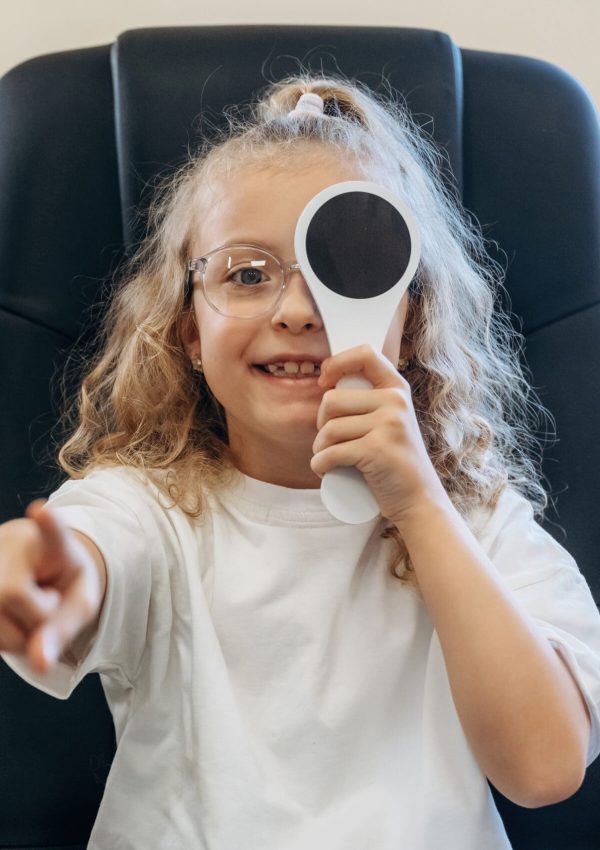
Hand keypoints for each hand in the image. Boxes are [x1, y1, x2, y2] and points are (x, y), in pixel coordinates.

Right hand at [0, 499, 102, 673]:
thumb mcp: (80, 602)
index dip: (49, 524)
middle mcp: (9, 543)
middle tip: (48, 601)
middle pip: (13, 594)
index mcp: (52, 542)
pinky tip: (11, 618)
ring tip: (29, 610)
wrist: (43, 569)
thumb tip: (39, 663)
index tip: (43, 512)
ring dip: (16, 635)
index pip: (51, 533)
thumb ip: (64, 629)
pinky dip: (3, 638)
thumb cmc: (64, 583)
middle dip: (35, 616)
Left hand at [311, 345, 447, 525]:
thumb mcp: (391, 421)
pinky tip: (325, 472)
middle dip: (321, 425)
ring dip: (319, 449)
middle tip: (330, 444)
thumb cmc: (394, 462)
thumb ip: (371, 401)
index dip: (336, 363)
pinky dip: (320, 466)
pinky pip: (330, 453)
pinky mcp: (377, 449)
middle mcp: (396, 401)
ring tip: (330, 461)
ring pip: (328, 429)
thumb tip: (327, 383)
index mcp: (397, 389)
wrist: (418, 500)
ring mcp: (389, 424)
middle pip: (332, 400)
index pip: (365, 354)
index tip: (323, 382)